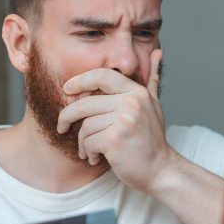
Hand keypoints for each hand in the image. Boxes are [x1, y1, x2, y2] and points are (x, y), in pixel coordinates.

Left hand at [56, 49, 171, 192]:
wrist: (161, 170)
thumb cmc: (152, 140)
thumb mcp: (153, 106)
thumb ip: (152, 80)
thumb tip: (157, 53)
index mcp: (137, 92)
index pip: (102, 75)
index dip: (80, 80)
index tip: (67, 89)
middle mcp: (132, 102)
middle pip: (84, 103)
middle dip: (68, 117)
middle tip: (62, 127)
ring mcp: (124, 120)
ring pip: (85, 126)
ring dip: (83, 142)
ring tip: (90, 151)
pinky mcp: (115, 139)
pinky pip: (88, 142)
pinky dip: (89, 153)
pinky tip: (98, 158)